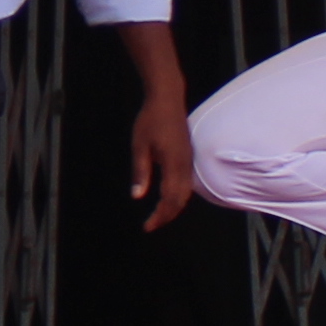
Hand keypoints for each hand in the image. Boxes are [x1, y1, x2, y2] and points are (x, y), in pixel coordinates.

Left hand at [125, 88, 197, 230]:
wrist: (167, 98)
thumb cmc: (150, 120)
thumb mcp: (139, 146)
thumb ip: (140, 172)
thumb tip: (137, 196)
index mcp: (173, 164)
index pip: (169, 199)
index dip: (159, 216)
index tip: (147, 227)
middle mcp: (185, 165)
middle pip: (180, 200)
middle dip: (167, 216)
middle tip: (151, 226)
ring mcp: (188, 161)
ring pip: (186, 193)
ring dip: (173, 208)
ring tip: (159, 216)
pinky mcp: (188, 157)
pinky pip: (187, 183)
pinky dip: (178, 197)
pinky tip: (168, 199)